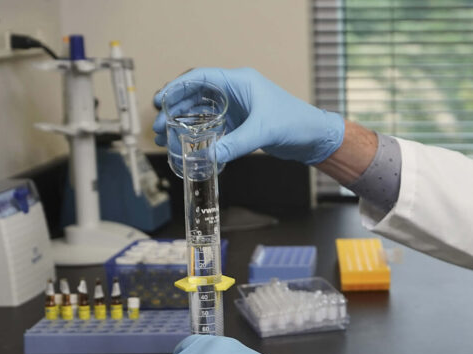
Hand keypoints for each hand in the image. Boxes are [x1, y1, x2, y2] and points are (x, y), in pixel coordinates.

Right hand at [152, 68, 344, 164]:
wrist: (314, 137)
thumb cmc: (296, 123)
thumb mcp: (263, 132)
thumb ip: (235, 144)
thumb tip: (207, 156)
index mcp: (240, 82)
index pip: (201, 77)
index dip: (177, 87)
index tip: (160, 100)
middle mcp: (236, 91)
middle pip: (196, 95)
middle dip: (174, 110)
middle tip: (158, 127)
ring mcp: (237, 107)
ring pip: (201, 111)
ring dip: (183, 123)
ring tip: (165, 138)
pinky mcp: (241, 123)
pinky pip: (212, 125)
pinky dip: (198, 134)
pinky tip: (186, 146)